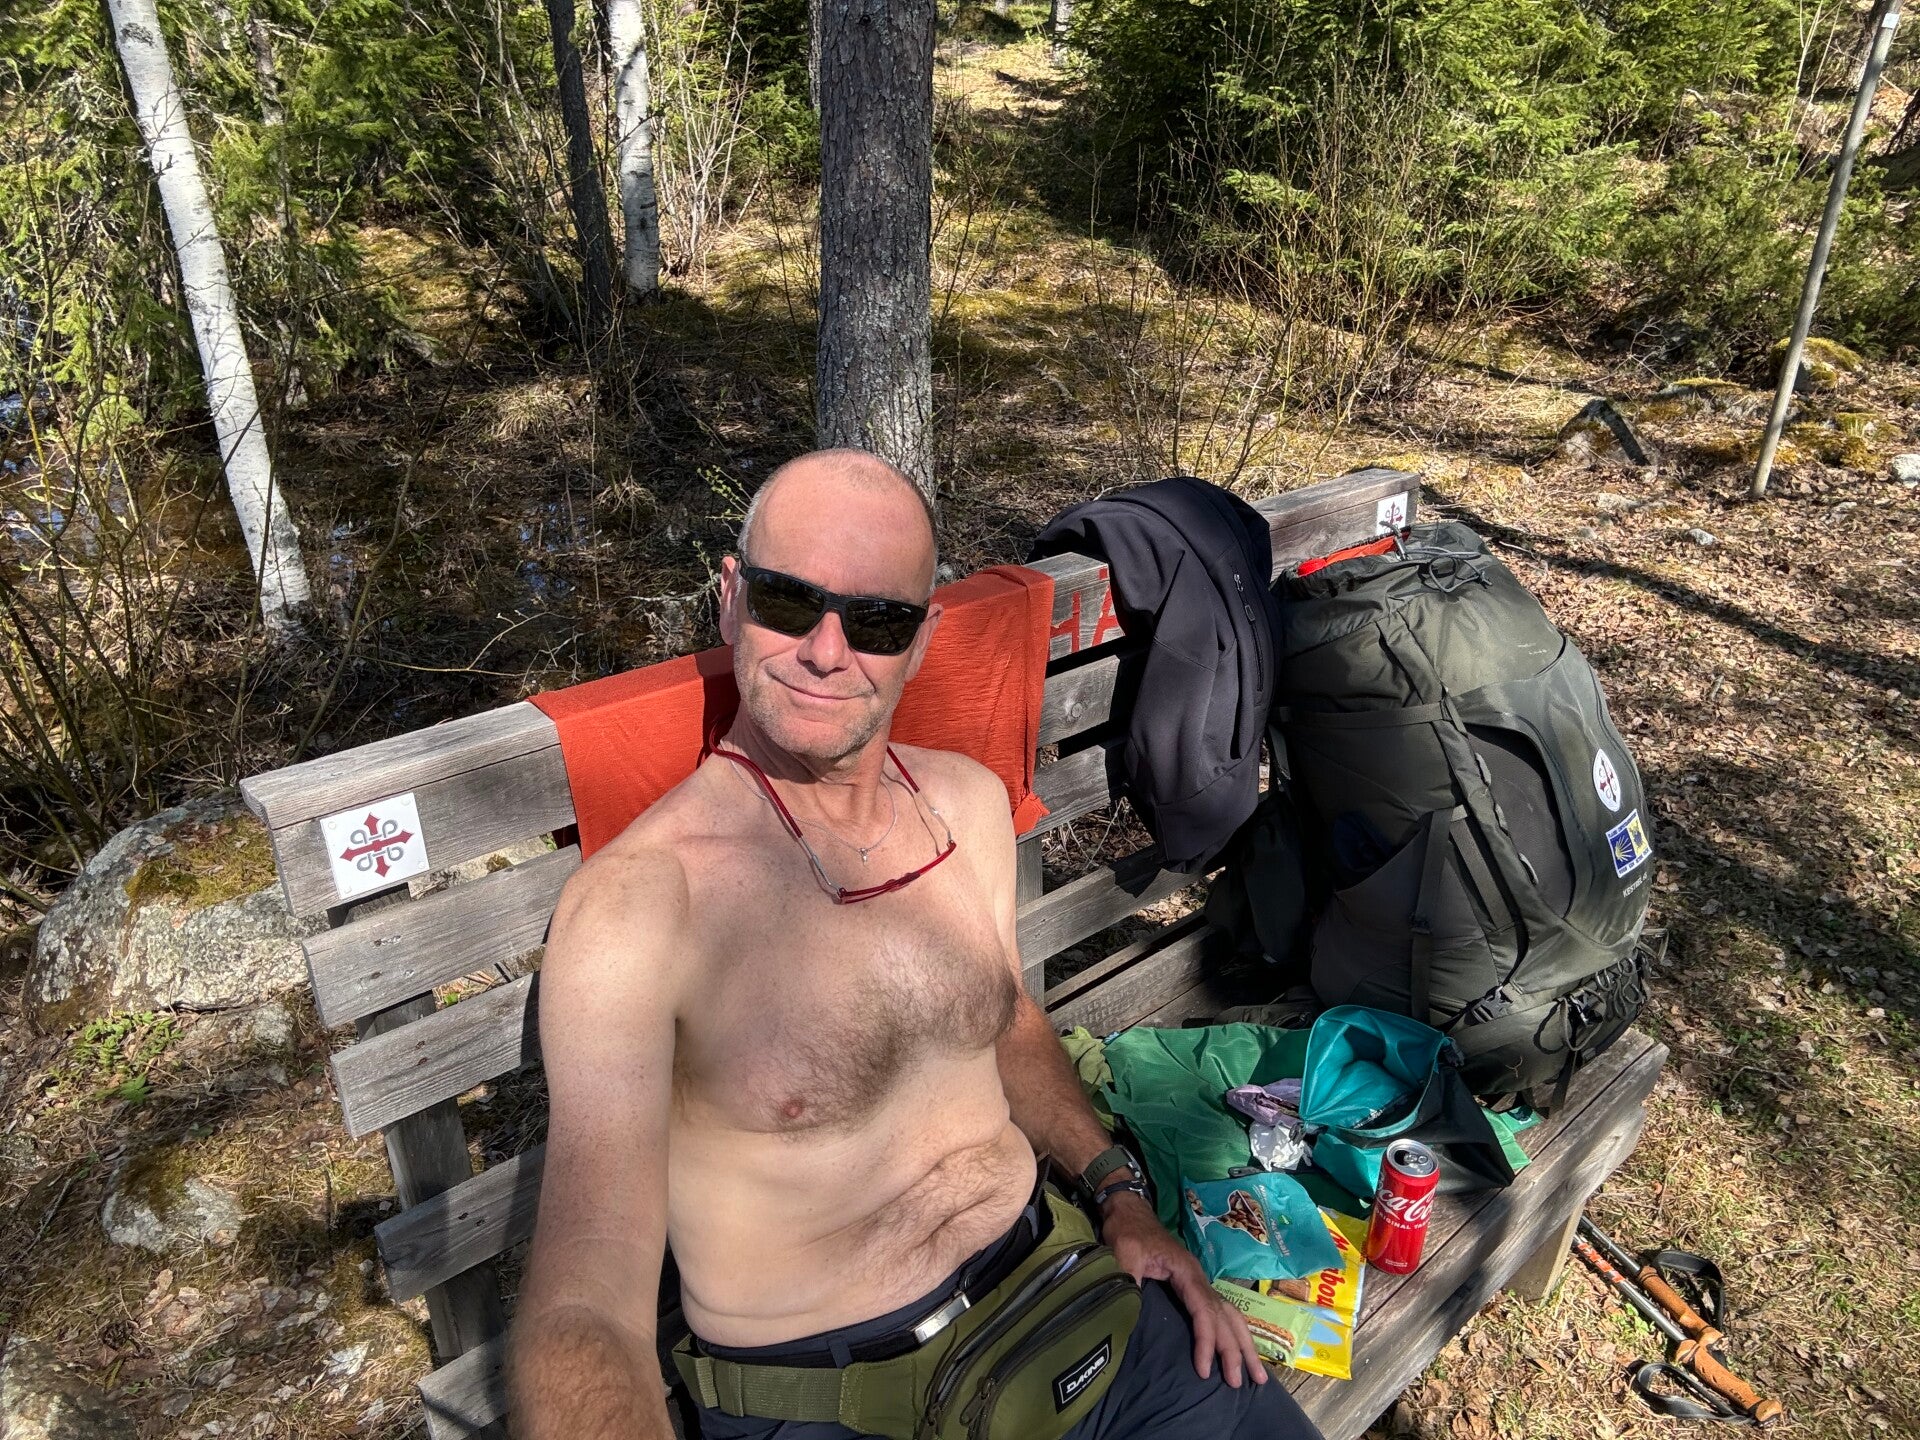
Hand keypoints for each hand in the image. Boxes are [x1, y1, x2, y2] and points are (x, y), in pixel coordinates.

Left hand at [1095, 1192, 1267, 1388]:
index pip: (1204, 1312)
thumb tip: (1132, 1309)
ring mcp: (1199, 1281)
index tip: (1203, 1370)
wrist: (1128, 1210)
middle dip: (1235, 1351)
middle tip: (1240, 1383)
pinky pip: (1220, 1312)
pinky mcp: (1193, 1286)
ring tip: (1256, 1375)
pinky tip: (1239, 1350)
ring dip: (1243, 1344)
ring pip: (1230, 1315)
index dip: (1206, 1341)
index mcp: (1187, 1272)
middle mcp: (1199, 1278)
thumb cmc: (1127, 1231)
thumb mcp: (1123, 1252)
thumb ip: (1130, 1279)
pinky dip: (1233, 1332)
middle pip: (1225, 1317)